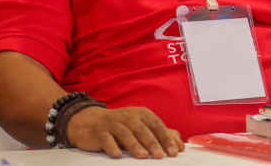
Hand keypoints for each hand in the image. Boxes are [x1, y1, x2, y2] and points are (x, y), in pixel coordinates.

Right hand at [66, 106, 183, 158]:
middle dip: (153, 143)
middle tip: (161, 156)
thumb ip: (160, 135)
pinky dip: (112, 147)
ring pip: (126, 134)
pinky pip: (106, 139)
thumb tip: (179, 145)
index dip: (166, 139)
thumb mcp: (141, 127)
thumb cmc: (121, 126)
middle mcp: (129, 116)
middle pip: (143, 130)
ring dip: (135, 145)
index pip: (157, 126)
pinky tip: (118, 155)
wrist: (90, 122)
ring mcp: (113, 123)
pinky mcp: (99, 132)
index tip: (174, 151)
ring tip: (143, 156)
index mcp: (142, 114)